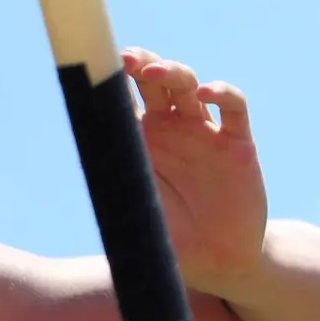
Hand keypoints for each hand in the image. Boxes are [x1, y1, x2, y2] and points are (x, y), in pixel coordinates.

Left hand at [122, 47, 266, 286]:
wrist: (214, 261)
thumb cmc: (166, 235)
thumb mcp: (131, 206)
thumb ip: (112, 181)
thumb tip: (82, 158)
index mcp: (142, 139)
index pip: (126, 97)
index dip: (114, 77)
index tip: (99, 65)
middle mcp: (172, 128)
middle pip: (157, 81)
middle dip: (141, 64)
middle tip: (125, 59)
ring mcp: (205, 132)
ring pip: (189, 87)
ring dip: (172, 73)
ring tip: (153, 72)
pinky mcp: (237, 144)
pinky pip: (234, 109)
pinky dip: (222, 94)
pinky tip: (207, 93)